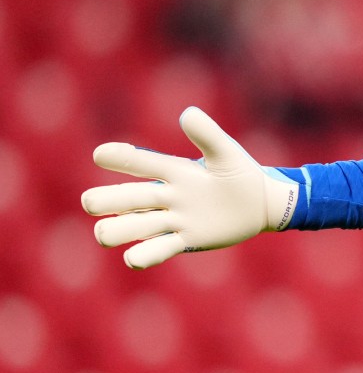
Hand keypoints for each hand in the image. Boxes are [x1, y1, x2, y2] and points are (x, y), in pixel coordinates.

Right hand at [82, 107, 298, 269]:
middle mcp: (166, 196)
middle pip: (124, 198)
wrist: (261, 206)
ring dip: (115, 231)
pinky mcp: (186, 241)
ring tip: (105, 235)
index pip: (138, 162)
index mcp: (174, 171)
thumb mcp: (227, 154)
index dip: (119, 158)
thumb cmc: (241, 175)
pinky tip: (133, 259)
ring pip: (131, 226)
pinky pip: (157, 251)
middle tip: (91, 203)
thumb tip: (188, 113)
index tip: (101, 155)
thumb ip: (208, 135)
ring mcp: (174, 220)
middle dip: (104, 200)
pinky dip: (143, 256)